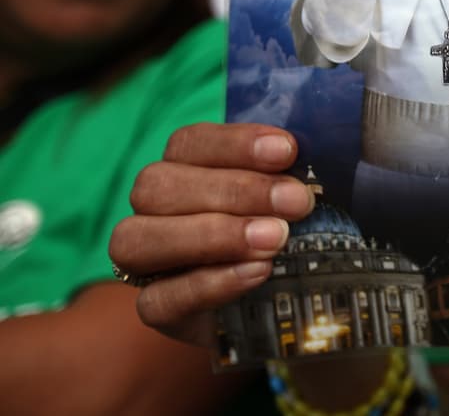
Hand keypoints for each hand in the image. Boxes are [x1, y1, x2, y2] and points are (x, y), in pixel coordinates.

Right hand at [108, 123, 313, 348]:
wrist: (286, 298)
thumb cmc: (288, 229)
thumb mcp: (292, 198)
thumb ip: (289, 174)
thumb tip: (307, 154)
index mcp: (183, 168)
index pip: (188, 143)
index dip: (235, 143)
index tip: (288, 150)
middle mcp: (152, 209)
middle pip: (158, 185)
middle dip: (233, 190)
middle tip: (296, 202)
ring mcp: (145, 262)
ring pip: (138, 239)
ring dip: (214, 235)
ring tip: (275, 239)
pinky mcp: (155, 309)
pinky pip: (159, 299)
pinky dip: (209, 284)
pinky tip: (257, 273)